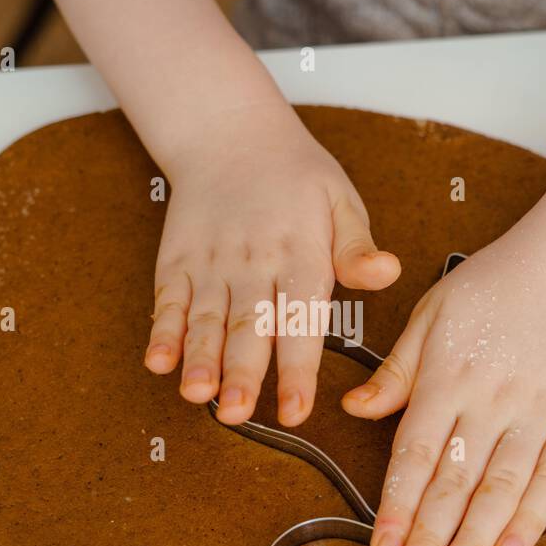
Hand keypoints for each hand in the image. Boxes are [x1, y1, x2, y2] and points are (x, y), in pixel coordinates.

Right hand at [146, 102, 399, 425]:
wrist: (229, 133)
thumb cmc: (295, 176)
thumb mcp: (340, 201)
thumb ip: (357, 247)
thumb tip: (387, 274)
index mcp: (301, 256)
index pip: (301, 323)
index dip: (297, 370)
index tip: (296, 409)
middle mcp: (254, 265)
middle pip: (248, 327)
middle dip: (241, 373)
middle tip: (238, 413)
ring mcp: (211, 264)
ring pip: (206, 319)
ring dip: (200, 359)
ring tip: (197, 394)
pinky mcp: (178, 262)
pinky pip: (169, 301)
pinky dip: (162, 332)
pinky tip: (158, 362)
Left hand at [342, 210, 545, 545]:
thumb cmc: (498, 284)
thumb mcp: (433, 313)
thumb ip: (397, 370)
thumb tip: (354, 409)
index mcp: (448, 375)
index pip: (415, 453)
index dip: (396, 505)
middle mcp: (492, 398)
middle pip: (454, 481)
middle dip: (427, 538)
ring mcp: (542, 410)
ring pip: (502, 487)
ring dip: (475, 540)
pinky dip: (535, 515)